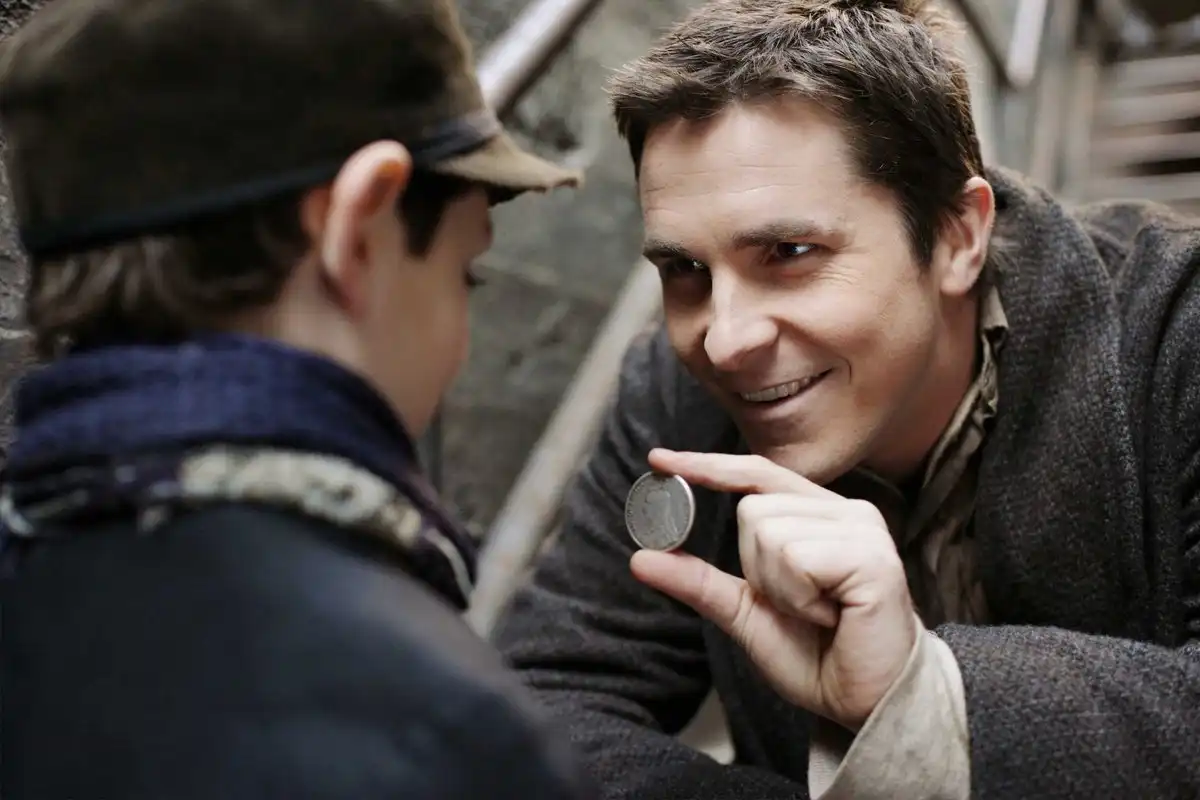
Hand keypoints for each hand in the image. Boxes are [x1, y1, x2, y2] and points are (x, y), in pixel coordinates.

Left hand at [630, 448, 917, 729]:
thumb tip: (640, 558)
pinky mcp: (872, 556)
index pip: (756, 474)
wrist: (868, 705)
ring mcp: (862, 530)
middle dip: (757, 570)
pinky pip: (796, 559)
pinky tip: (832, 616)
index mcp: (817, 515)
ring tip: (820, 612)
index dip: (708, 465)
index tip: (658, 459)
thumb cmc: (818, 656)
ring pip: (769, 533)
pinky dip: (799, 598)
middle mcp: (844, 512)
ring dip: (780, 589)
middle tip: (800, 606)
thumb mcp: (744, 614)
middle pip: (751, 510)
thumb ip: (699, 582)